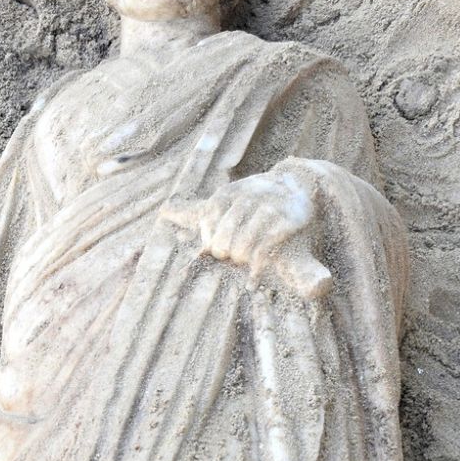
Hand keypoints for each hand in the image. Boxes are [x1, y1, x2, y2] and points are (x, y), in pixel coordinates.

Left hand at [161, 171, 317, 282]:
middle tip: (233, 255)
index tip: (218, 247)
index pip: (206, 226)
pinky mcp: (284, 224)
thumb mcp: (226, 197)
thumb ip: (196, 209)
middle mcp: (245, 199)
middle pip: (222, 243)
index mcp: (226, 194)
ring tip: (245, 260)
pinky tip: (254, 276)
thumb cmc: (254, 197)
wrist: (296, 185)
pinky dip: (256, 270)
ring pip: (241, 250)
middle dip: (225, 254)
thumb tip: (163, 213)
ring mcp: (266, 211)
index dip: (210, 243)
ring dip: (241, 260)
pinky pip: (263, 254)